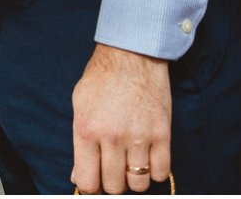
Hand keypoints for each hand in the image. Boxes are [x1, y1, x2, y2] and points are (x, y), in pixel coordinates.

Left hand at [70, 43, 171, 193]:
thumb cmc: (102, 78)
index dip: (90, 187)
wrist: (131, 54)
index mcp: (86, 131)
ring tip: (130, 164)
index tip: (95, 183)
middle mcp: (112, 138)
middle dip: (112, 183)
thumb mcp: (80, 106)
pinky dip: (155, 171)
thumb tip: (79, 176)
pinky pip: (161, 172)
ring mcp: (138, 137)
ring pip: (137, 184)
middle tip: (113, 170)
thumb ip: (79, 144)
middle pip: (113, 186)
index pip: (87, 181)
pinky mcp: (162, 134)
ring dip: (134, 179)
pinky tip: (148, 159)